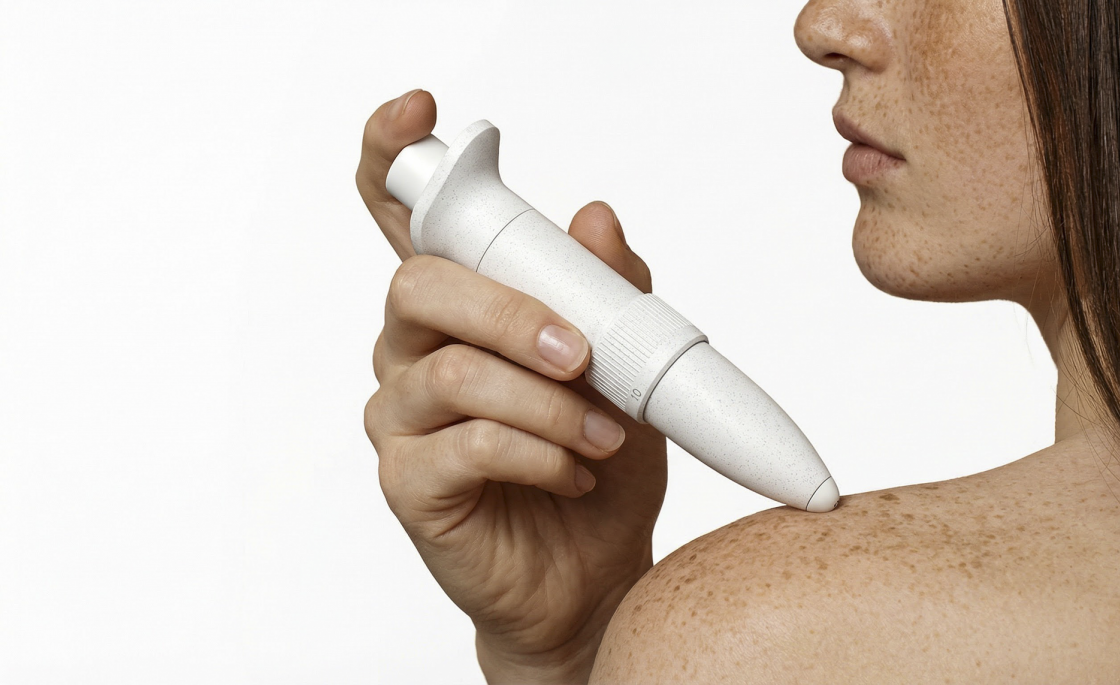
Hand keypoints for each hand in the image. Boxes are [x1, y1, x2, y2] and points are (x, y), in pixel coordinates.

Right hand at [356, 89, 666, 683]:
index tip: (417, 111)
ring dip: (545, 400)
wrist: (595, 570)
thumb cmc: (601, 461)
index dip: (392, 156)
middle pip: (423, 286)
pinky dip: (536, 453)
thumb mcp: (628, 368)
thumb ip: (609, 292)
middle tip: (582, 353)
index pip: (403, 216)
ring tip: (602, 434)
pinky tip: (572, 473)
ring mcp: (401, 416)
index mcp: (462, 305)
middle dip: (512, 313)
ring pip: (450, 372)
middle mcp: (413, 350)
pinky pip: (462, 445)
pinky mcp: (408, 482)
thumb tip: (597, 216)